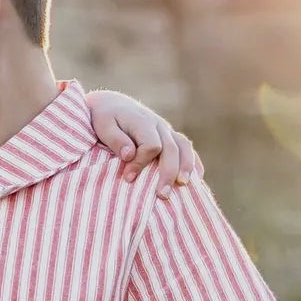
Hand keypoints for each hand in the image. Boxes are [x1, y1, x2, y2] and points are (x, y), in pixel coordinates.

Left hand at [84, 91, 200, 196]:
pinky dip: (193, 161)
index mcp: (142, 122)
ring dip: (186, 167)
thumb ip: (116, 140)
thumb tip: (129, 154)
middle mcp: (158, 125)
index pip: (151, 145)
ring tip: (183, 185)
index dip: (141, 163)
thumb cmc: (103, 118)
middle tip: (162, 195)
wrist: (110, 105)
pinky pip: (186, 147)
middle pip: (171, 149)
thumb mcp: (104, 126)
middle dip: (168, 173)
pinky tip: (197, 177)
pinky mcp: (169, 136)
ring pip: (183, 147)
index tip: (128, 178)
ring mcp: (166, 130)